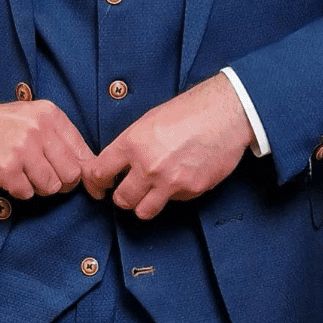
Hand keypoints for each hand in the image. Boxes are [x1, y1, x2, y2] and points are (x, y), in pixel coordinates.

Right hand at [0, 100, 93, 198]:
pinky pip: (27, 193)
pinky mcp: (5, 169)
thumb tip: (91, 171)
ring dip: (39, 187)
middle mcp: (38, 130)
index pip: (83, 153)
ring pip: (51, 186)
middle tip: (46, 177)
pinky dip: (19, 190)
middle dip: (61, 182)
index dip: (86, 174)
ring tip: (24, 174)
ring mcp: (21, 150)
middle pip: (71, 174)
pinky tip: (9, 177)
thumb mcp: (35, 118)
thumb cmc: (2, 125)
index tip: (89, 187)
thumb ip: (62, 139)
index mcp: (50, 115)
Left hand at [85, 76, 254, 219]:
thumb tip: (119, 165)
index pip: (99, 173)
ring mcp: (170, 181)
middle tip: (128, 190)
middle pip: (121, 200)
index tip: (100, 185)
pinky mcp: (190, 190)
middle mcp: (148, 166)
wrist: (225, 113)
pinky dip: (173, 195)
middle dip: (122, 196)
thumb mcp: (148, 121)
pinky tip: (180, 177)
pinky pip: (173, 202)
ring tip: (151, 192)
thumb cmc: (189, 111)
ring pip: (143, 211)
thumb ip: (130, 146)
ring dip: (144, 204)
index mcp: (132, 144)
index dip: (97, 182)